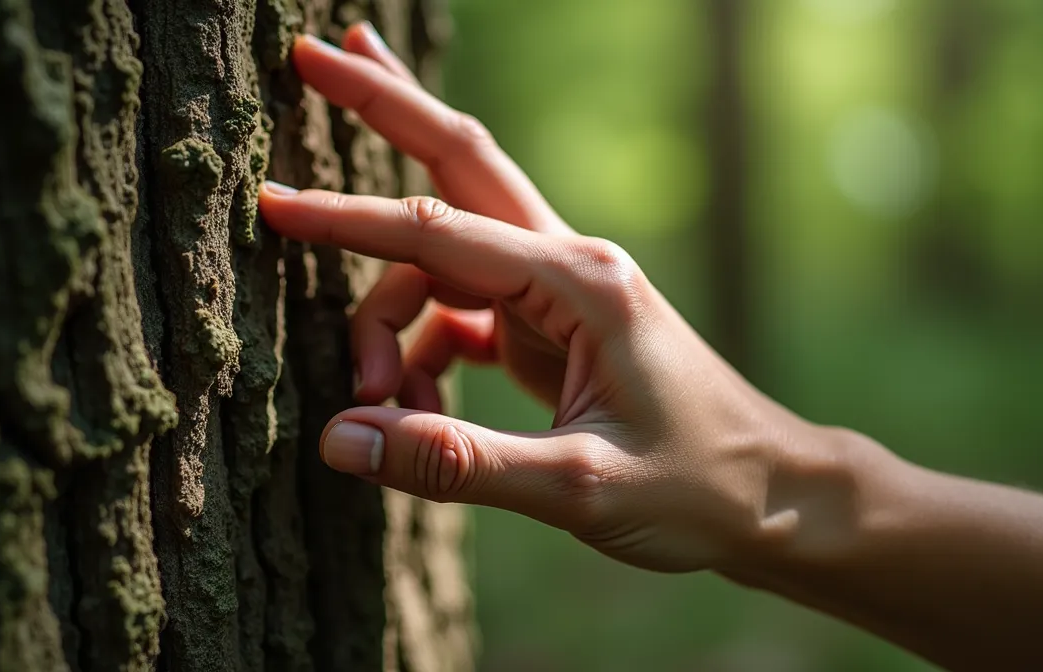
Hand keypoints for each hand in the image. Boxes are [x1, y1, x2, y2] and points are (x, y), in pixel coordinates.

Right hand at [258, 24, 852, 574]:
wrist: (773, 496)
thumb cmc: (697, 487)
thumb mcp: (580, 488)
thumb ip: (457, 463)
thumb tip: (341, 440)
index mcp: (580, 283)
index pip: (437, 232)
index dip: (347, 221)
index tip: (269, 202)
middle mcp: (567, 264)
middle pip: (459, 162)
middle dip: (383, 107)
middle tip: (309, 51)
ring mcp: (557, 292)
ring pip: (443, 257)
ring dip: (386, 316)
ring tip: (369, 396)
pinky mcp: (548, 328)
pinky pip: (457, 313)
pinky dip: (416, 349)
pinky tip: (403, 402)